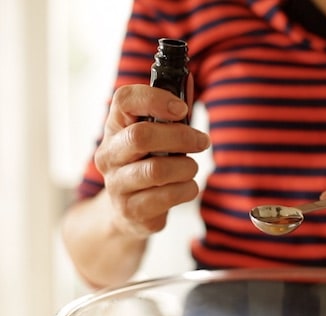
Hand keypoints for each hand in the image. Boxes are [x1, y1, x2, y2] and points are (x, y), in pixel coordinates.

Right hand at [94, 84, 209, 237]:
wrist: (127, 212)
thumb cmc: (148, 164)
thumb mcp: (159, 136)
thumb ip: (172, 111)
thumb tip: (189, 78)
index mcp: (115, 127)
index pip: (123, 99)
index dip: (155, 98)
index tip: (181, 109)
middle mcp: (109, 154)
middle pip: (142, 135)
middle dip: (181, 136)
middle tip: (202, 141)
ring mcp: (116, 184)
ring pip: (157, 170)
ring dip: (186, 167)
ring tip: (190, 168)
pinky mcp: (131, 210)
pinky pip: (168, 196)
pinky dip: (187, 189)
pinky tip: (185, 187)